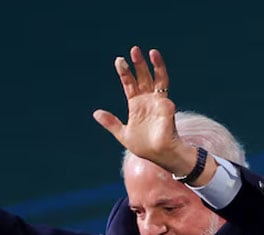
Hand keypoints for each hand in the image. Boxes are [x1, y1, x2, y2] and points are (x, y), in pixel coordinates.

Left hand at [93, 47, 188, 172]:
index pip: (129, 84)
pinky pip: (164, 90)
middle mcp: (148, 100)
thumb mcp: (122, 134)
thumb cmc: (144, 146)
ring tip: (151, 51)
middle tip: (133, 49)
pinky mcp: (167, 105)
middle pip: (143, 77)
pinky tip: (155, 69)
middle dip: (138, 64)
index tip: (119, 60)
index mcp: (136, 105)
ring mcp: (159, 102)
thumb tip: (96, 113)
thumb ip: (111, 123)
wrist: (159, 154)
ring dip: (155, 65)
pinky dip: (162, 77)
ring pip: (158, 78)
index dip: (125, 73)